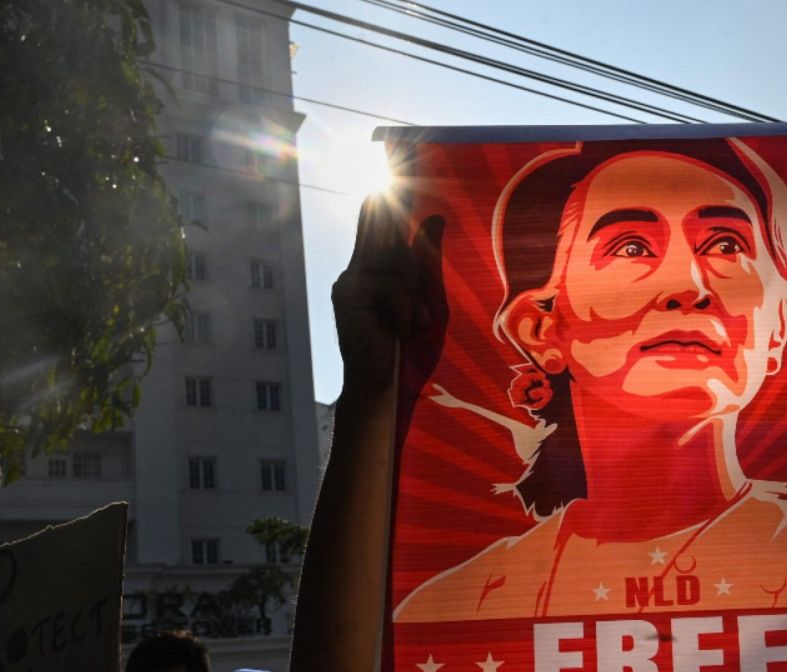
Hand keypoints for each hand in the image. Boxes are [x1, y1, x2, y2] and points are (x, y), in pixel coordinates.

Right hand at [332, 198, 446, 404]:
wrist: (385, 388)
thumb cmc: (408, 348)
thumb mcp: (425, 300)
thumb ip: (426, 262)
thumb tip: (436, 217)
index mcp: (375, 269)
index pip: (376, 223)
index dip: (379, 199)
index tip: (384, 166)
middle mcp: (358, 270)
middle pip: (383, 233)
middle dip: (393, 214)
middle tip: (403, 186)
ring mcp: (351, 281)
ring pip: (396, 264)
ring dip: (414, 298)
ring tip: (412, 327)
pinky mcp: (350, 294)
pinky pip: (391, 285)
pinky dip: (405, 310)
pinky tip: (399, 332)